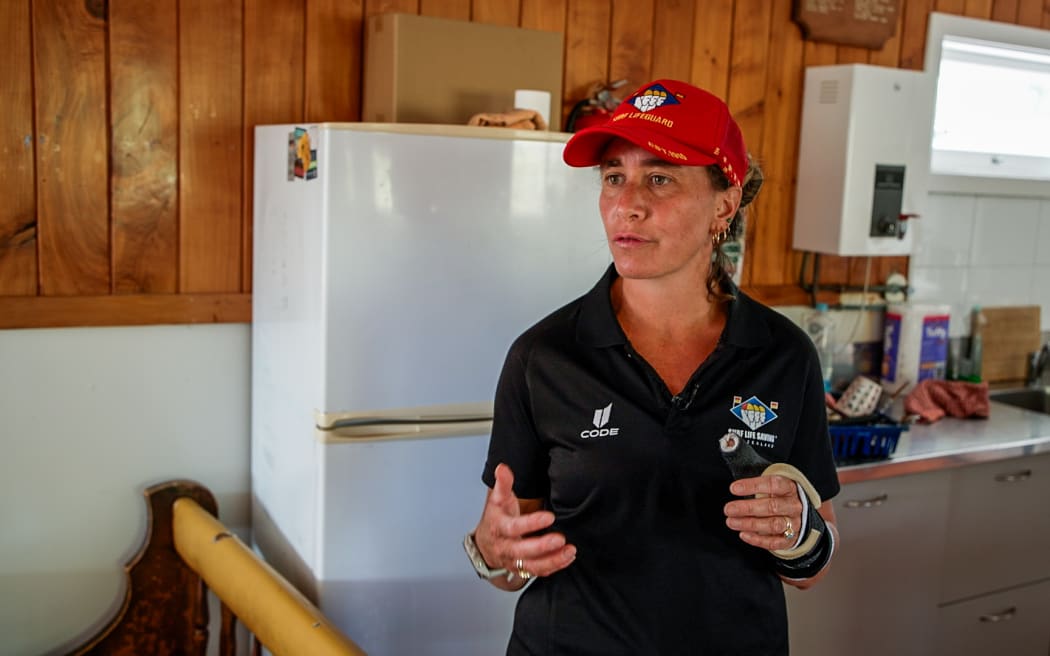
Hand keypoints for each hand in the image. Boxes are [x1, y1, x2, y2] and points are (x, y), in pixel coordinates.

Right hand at [473, 464, 576, 586]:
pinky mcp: (523, 568)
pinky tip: (568, 557)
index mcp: (500, 528)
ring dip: (552, 560)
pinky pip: (539, 571)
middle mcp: (506, 547)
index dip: (531, 523)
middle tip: (560, 539)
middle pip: (523, 551)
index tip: (549, 517)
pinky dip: (554, 566)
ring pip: (532, 565)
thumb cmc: (496, 519)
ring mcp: (515, 561)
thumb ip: (503, 484)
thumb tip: (502, 468)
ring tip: (570, 551)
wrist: (486, 545)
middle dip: (542, 546)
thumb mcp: (497, 500)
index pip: (515, 527)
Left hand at [723, 473, 803, 551]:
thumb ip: (755, 486)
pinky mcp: (790, 539)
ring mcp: (794, 524)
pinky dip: (757, 540)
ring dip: (750, 524)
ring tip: (731, 522)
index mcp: (789, 488)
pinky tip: (743, 534)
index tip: (733, 489)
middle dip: (747, 508)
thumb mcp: (771, 486)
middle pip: (772, 506)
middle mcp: (794, 506)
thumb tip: (734, 487)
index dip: (752, 486)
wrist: (797, 514)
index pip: (773, 484)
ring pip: (773, 525)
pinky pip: (774, 542)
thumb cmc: (777, 496)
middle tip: (728, 509)